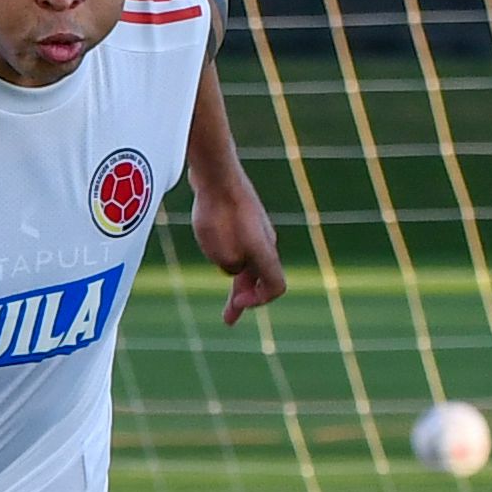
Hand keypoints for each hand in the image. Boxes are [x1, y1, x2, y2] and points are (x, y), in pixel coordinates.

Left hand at [194, 166, 288, 323]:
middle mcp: (266, 239)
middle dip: (244, 298)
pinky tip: (215, 253)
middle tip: (228, 318)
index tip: (238, 302)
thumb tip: (233, 264)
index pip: (276, 287)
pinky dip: (231, 256)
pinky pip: (240, 241)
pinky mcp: (242, 213)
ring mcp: (255, 225)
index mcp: (266, 252)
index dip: (259, 301)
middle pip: (261, 276)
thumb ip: (230, 267)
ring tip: (224, 291)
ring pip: (250, 258)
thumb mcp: (221, 254)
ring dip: (237, 279)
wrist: (215, 172)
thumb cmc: (218, 214)